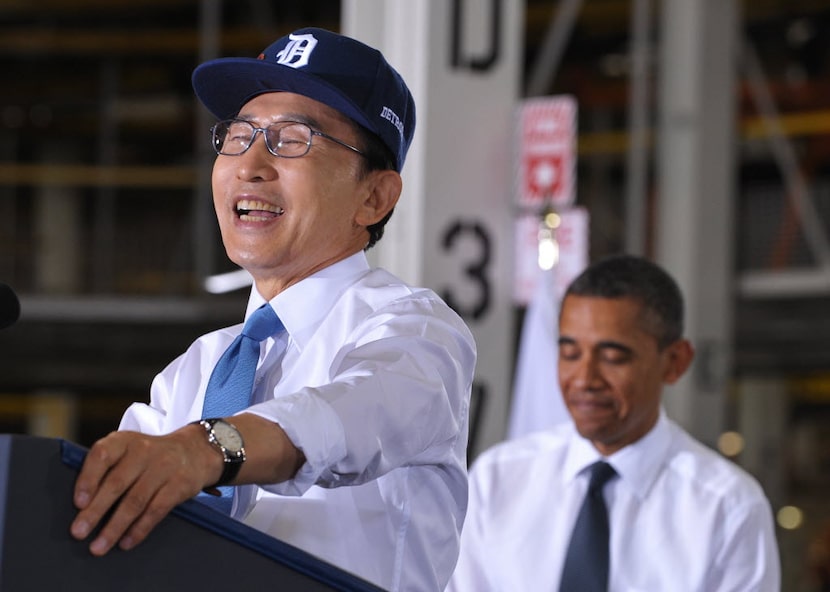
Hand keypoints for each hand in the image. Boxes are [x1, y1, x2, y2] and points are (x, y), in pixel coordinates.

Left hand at [70, 425, 219, 555]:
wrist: (194, 451)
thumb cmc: (150, 456)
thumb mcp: (129, 450)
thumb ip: (107, 468)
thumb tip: (80, 505)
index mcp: (125, 441)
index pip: (103, 455)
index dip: (88, 479)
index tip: (78, 503)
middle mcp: (144, 451)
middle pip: (117, 483)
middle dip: (95, 511)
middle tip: (79, 532)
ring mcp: (164, 467)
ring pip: (135, 501)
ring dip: (115, 527)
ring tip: (98, 546)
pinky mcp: (180, 484)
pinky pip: (156, 510)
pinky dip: (139, 529)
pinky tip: (126, 542)